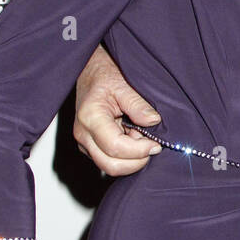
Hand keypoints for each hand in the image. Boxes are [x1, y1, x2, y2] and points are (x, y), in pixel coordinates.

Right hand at [74, 44, 161, 175]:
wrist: (90, 72)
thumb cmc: (104, 75)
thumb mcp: (124, 84)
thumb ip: (138, 104)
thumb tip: (154, 121)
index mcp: (90, 117)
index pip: (115, 148)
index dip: (139, 151)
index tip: (156, 144)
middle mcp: (83, 134)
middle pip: (111, 165)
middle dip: (136, 161)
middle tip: (152, 145)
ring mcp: (85, 143)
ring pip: (110, 167)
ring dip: (131, 160)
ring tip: (140, 138)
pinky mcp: (90, 147)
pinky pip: (109, 162)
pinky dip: (126, 157)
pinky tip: (133, 139)